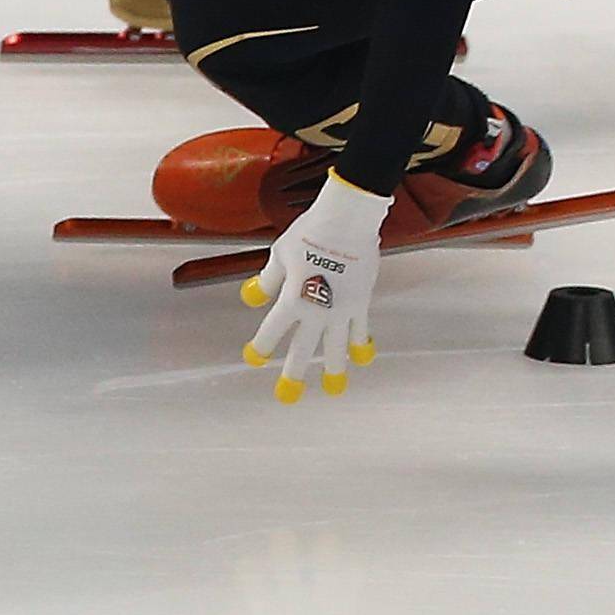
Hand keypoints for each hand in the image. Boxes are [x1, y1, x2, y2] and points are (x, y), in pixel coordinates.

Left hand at [239, 166, 390, 400]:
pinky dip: (361, 344)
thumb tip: (252, 296)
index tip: (253, 358)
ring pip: (336, 347)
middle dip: (293, 373)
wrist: (348, 219)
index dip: (261, 347)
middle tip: (287, 395)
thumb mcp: (280, 254)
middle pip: (303, 349)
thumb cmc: (310, 231)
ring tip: (333, 389)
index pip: (272, 332)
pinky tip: (362, 357)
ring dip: (334, 370)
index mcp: (293, 299)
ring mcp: (342, 309)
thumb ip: (268, 280)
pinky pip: (361, 329)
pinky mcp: (361, 301)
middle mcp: (317, 310)